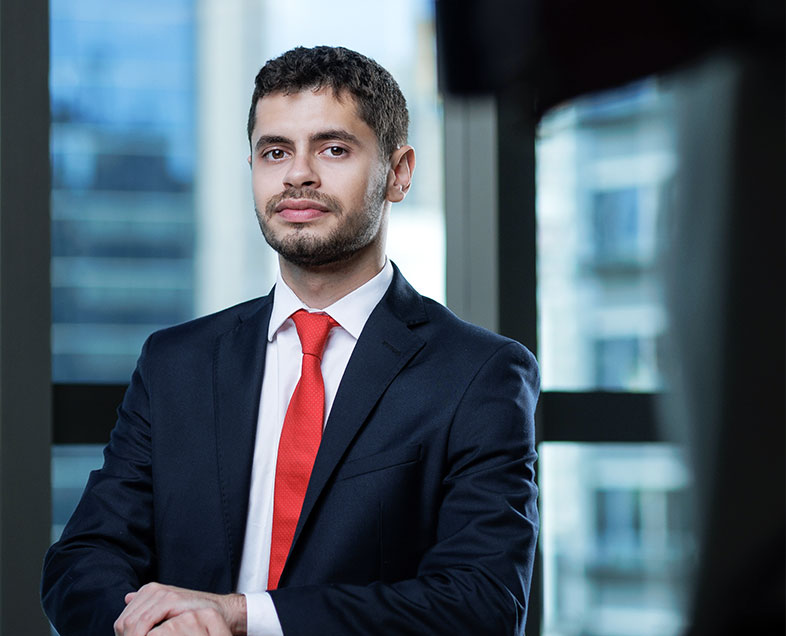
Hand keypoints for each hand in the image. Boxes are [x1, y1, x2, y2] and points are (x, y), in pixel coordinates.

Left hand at [113, 582, 245, 635]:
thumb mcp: (166, 611)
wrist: (217, 612)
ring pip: (131, 623)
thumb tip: (126, 598)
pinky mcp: (169, 599)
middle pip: (124, 622)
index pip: (122, 621)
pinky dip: (141, 635)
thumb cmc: (191, 615)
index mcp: (147, 592)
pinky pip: (144, 621)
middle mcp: (151, 590)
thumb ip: (147, 607)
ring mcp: (160, 593)